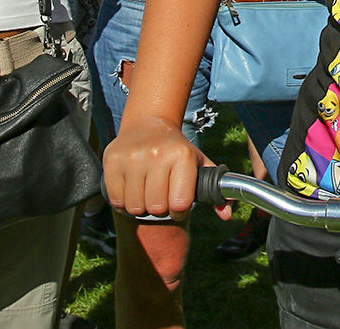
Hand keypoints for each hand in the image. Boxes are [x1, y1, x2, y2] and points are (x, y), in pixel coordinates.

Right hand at [102, 116, 230, 222]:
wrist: (148, 124)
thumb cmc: (177, 151)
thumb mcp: (200, 164)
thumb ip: (215, 190)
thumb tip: (226, 215)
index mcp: (183, 156)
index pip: (179, 204)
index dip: (179, 210)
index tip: (178, 203)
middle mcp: (157, 154)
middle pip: (156, 208)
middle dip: (159, 209)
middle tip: (161, 196)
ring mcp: (133, 157)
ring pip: (134, 207)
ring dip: (141, 207)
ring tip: (146, 191)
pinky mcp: (113, 160)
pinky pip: (116, 200)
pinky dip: (123, 202)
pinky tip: (132, 188)